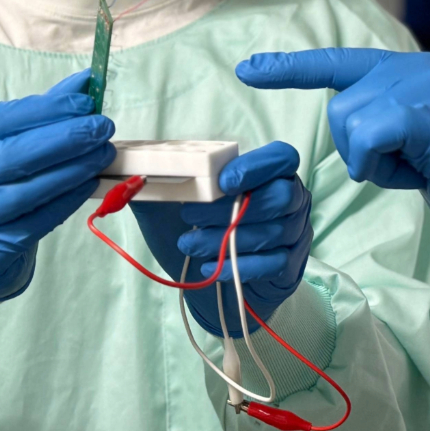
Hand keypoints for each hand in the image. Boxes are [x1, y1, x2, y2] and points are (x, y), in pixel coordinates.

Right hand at [0, 70, 115, 300]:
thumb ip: (34, 114)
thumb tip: (83, 82)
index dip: (46, 109)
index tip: (83, 102)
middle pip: (17, 154)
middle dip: (67, 137)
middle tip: (102, 126)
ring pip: (32, 188)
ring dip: (76, 167)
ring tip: (103, 152)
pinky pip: (41, 219)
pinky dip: (69, 198)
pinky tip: (89, 182)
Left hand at [130, 141, 311, 336]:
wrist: (221, 273)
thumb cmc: (205, 227)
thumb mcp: (181, 201)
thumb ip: (166, 183)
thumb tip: (133, 175)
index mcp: (274, 172)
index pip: (282, 157)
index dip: (257, 166)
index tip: (222, 182)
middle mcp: (293, 198)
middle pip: (280, 196)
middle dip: (231, 207)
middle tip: (190, 215)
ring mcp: (296, 232)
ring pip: (273, 232)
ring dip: (226, 239)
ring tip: (189, 244)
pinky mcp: (291, 264)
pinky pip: (273, 263)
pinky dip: (239, 266)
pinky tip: (210, 267)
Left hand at [237, 49, 429, 272]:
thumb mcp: (416, 147)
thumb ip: (384, 122)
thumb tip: (347, 120)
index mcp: (413, 73)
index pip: (341, 64)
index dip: (292, 68)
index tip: (248, 69)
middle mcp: (420, 69)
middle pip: (342, 107)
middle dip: (361, 152)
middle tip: (412, 168)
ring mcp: (428, 86)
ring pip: (351, 122)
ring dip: (375, 163)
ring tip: (422, 170)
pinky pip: (369, 135)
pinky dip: (382, 165)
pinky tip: (422, 173)